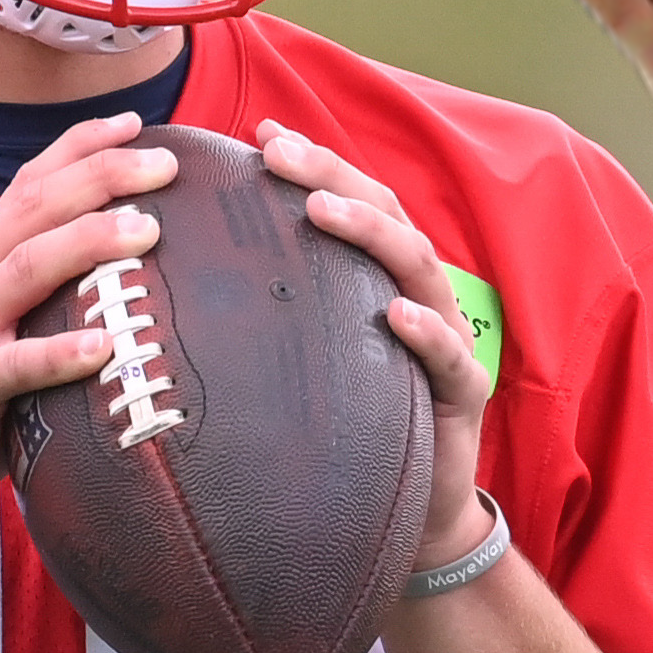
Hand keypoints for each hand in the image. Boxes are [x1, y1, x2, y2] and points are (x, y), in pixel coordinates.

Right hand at [0, 116, 176, 550]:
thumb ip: (37, 314)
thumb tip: (119, 300)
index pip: (26, 189)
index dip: (78, 149)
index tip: (135, 124)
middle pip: (33, 211)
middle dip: (101, 177)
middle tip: (166, 165)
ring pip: (24, 269)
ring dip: (88, 243)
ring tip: (146, 231)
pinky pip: (11, 367)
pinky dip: (59, 354)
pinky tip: (104, 349)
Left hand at [255, 120, 493, 563]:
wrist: (411, 519)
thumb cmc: (352, 429)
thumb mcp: (307, 363)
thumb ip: (277, 317)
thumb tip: (190, 281)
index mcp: (378, 281)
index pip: (351, 202)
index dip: (312, 162)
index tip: (258, 133)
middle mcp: (418, 296)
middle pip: (383, 213)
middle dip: (330, 173)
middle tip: (275, 150)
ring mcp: (446, 340)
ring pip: (416, 265)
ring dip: (369, 231)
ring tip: (322, 208)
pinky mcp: (462, 395)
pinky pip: (450, 355)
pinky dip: (425, 330)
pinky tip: (396, 314)